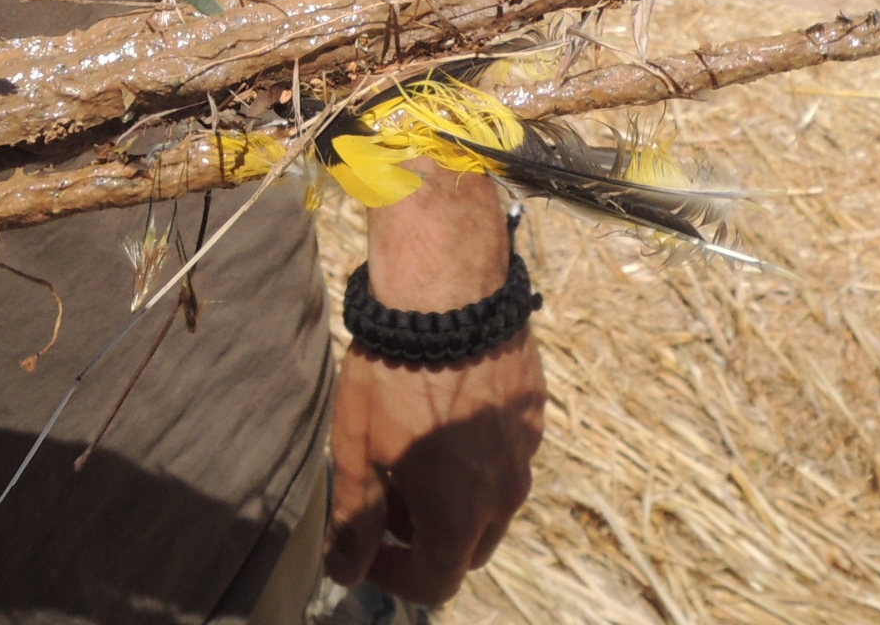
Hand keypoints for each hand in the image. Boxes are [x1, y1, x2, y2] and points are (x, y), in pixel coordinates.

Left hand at [326, 169, 547, 603]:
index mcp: (458, 515)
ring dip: (454, 501)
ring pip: (492, 503)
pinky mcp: (533, 413)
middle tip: (387, 500)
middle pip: (468, 548)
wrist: (448, 295)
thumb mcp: (358, 450)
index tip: (366, 552)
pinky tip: (445, 417)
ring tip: (414, 455)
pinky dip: (476, 459)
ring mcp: (524, 452)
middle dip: (425, 541)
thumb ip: (355, 520)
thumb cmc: (393, 373)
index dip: (393, 577)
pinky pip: (507, 457)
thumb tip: (346, 572)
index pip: (434, 583)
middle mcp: (503, 493)